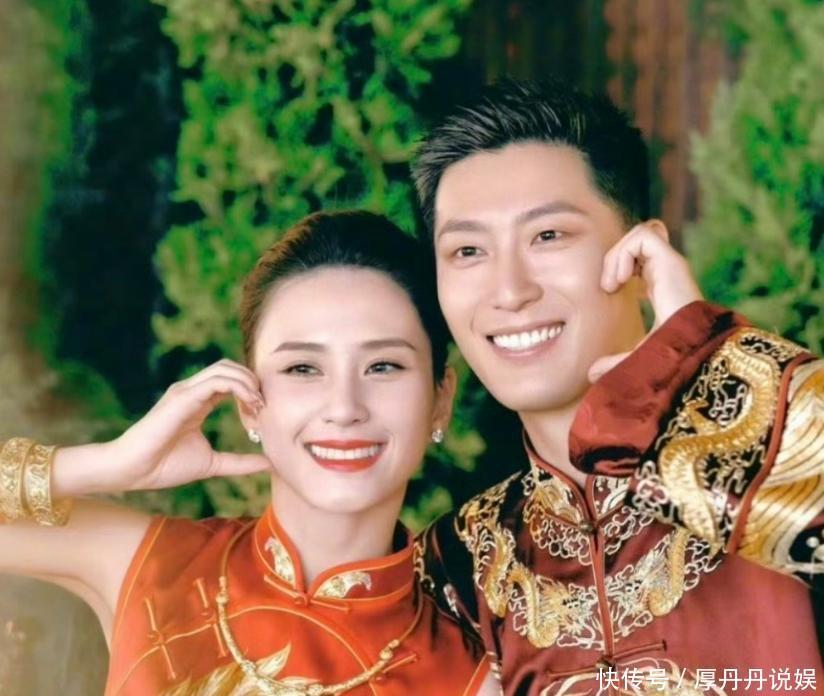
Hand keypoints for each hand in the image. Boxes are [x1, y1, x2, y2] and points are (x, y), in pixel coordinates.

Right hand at [94, 360, 269, 492]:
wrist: (133, 471)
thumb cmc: (165, 467)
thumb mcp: (213, 464)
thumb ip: (240, 462)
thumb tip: (269, 463)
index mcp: (198, 401)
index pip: (231, 381)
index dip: (252, 392)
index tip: (263, 414)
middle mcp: (192, 391)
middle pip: (231, 368)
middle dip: (253, 382)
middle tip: (264, 406)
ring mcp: (186, 391)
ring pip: (225, 368)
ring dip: (249, 382)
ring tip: (259, 405)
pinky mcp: (182, 397)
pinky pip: (218, 381)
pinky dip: (239, 388)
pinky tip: (250, 405)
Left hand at [588, 221, 702, 381]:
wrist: (695, 354)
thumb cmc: (672, 357)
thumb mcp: (636, 357)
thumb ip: (613, 363)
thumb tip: (590, 374)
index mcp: (660, 286)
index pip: (638, 259)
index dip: (618, 265)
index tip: (609, 290)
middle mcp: (667, 271)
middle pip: (636, 242)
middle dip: (614, 257)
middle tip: (608, 287)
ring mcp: (671, 264)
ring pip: (639, 234)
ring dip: (618, 253)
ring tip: (615, 282)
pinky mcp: (672, 261)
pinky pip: (643, 236)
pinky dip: (625, 251)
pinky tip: (622, 279)